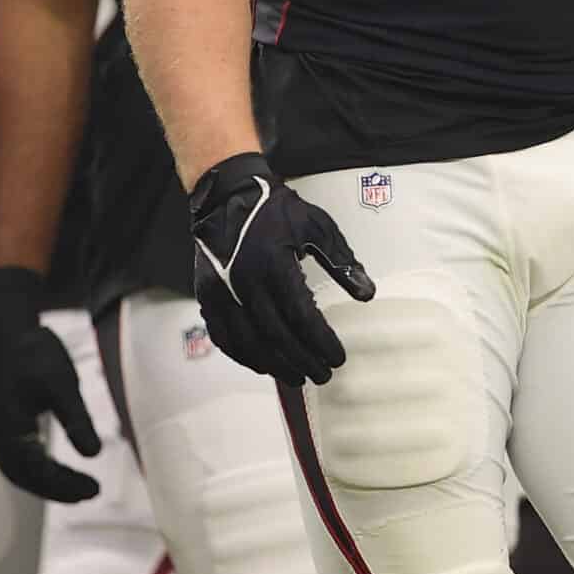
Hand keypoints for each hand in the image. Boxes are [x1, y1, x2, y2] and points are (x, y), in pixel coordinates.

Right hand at [0, 267, 100, 502]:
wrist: (0, 328)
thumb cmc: (32, 352)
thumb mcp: (63, 385)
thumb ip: (77, 421)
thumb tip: (94, 454)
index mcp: (8, 432)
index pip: (39, 473)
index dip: (67, 484)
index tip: (95, 488)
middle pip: (25, 477)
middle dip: (57, 489)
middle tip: (89, 494)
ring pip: (16, 469)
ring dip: (44, 481)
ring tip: (75, 487)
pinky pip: (11, 456)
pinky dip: (32, 467)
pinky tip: (50, 466)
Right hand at [189, 153, 375, 384]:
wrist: (226, 195)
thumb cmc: (273, 209)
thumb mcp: (316, 226)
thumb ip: (342, 261)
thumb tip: (367, 294)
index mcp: (273, 264)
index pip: (301, 316)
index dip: (321, 342)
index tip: (338, 358)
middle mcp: (244, 282)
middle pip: (276, 336)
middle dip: (303, 360)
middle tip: (323, 375)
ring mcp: (221, 292)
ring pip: (248, 344)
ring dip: (275, 366)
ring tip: (298, 377)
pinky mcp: (207, 297)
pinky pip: (224, 338)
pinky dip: (245, 357)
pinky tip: (264, 364)